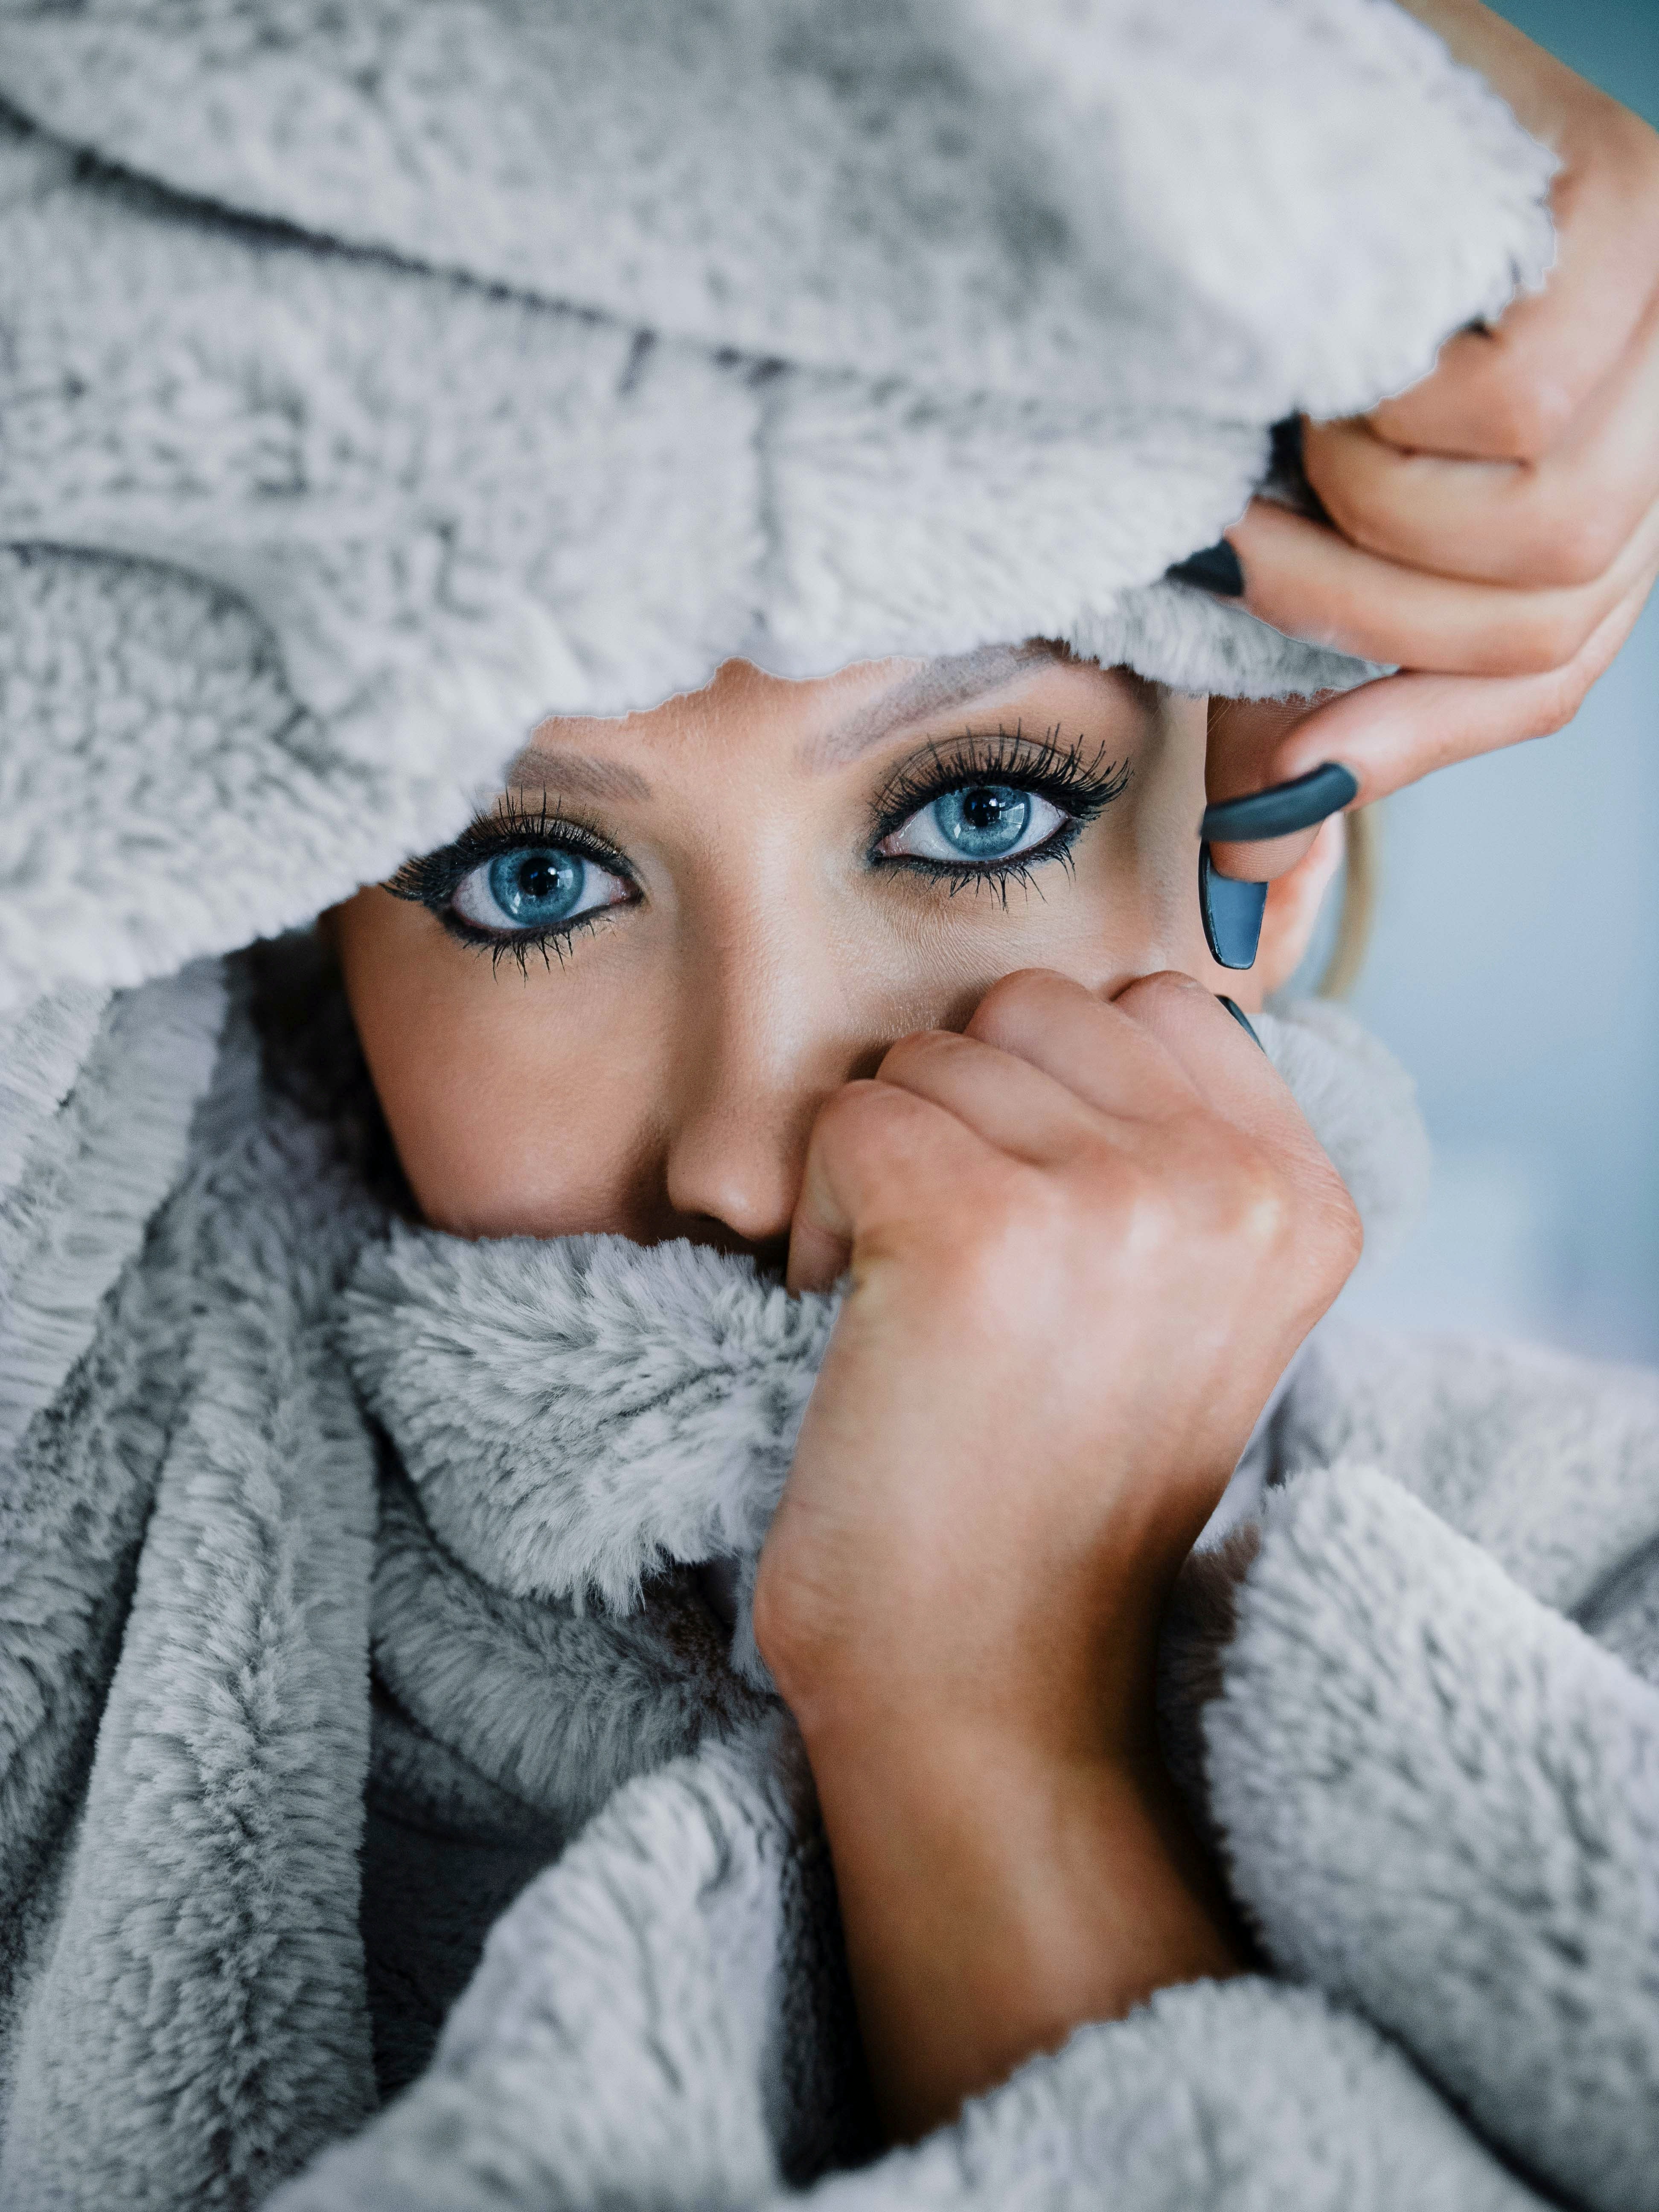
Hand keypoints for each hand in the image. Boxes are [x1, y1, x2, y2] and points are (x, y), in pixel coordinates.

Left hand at [753, 971, 1358, 2135]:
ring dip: (885, 1161)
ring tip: (908, 1299)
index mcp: (1298, 1195)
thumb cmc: (1054, 1496)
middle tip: (953, 1262)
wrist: (991, 1690)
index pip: (1153, 1002)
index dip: (1053, 1088)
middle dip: (962, 1112)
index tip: (1038, 1219)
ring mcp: (1113, 1196)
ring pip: (928, 1055)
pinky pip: (847, 1116)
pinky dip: (817, 1211)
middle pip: (1030, 1008)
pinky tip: (850, 1314)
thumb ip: (1172, 1157)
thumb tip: (1079, 1020)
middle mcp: (1230, 1180)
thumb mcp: (1183, 1307)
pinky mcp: (977, 1227)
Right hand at [1202, 0, 1658, 882]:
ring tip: (1305, 433)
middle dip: (1367, 616)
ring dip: (1373, 511)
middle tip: (1250, 543)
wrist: (1228, 110)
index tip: (1284, 758)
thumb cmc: (1266, 347)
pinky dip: (1400, 412)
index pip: (1552, 667)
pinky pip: (1518, 409)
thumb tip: (1253, 893)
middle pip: (1554, 611)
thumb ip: (1297, 716)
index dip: (1414, 734)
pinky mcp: (1633, 212)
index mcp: (1594, 482)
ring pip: (1548, 531)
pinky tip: (1359, 349)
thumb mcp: (1287, 555)